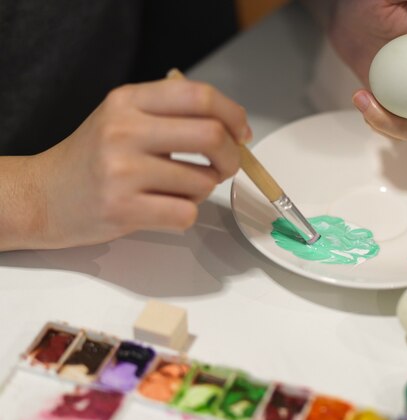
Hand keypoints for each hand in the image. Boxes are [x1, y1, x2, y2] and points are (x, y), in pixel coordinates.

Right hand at [3, 79, 249, 249]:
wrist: (44, 196)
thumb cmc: (94, 159)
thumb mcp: (124, 117)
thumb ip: (172, 114)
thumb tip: (234, 127)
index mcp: (128, 101)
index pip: (199, 95)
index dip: (233, 114)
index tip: (241, 133)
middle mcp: (124, 130)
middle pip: (211, 136)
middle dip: (232, 157)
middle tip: (226, 167)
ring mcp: (121, 171)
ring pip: (203, 182)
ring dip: (202, 191)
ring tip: (176, 190)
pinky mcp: (122, 209)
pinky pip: (186, 214)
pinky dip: (185, 215)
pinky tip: (163, 209)